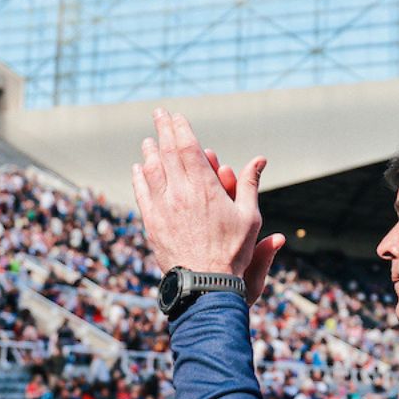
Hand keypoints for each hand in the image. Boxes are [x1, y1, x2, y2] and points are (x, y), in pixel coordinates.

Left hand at [131, 109, 284, 304]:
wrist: (205, 284)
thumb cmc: (233, 252)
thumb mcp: (249, 217)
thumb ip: (249, 184)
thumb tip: (260, 158)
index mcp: (205, 188)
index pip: (188, 148)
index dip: (181, 128)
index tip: (176, 116)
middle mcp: (180, 193)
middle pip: (167, 153)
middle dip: (163, 131)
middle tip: (158, 114)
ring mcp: (163, 208)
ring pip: (151, 171)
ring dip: (149, 152)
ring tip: (148, 141)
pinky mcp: (152, 224)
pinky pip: (142, 194)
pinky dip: (139, 178)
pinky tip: (138, 169)